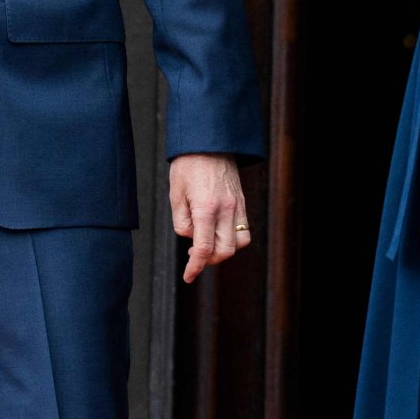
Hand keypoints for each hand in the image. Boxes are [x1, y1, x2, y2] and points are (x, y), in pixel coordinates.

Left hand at [169, 154, 251, 282]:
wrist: (209, 142)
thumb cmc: (188, 165)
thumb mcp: (175, 194)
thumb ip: (181, 222)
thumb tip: (191, 237)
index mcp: (206, 208)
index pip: (204, 249)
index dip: (195, 267)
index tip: (188, 276)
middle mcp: (226, 209)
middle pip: (225, 251)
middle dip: (209, 260)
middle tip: (194, 255)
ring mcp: (238, 206)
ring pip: (239, 244)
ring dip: (224, 251)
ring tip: (207, 243)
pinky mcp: (243, 202)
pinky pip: (244, 230)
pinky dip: (232, 239)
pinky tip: (218, 232)